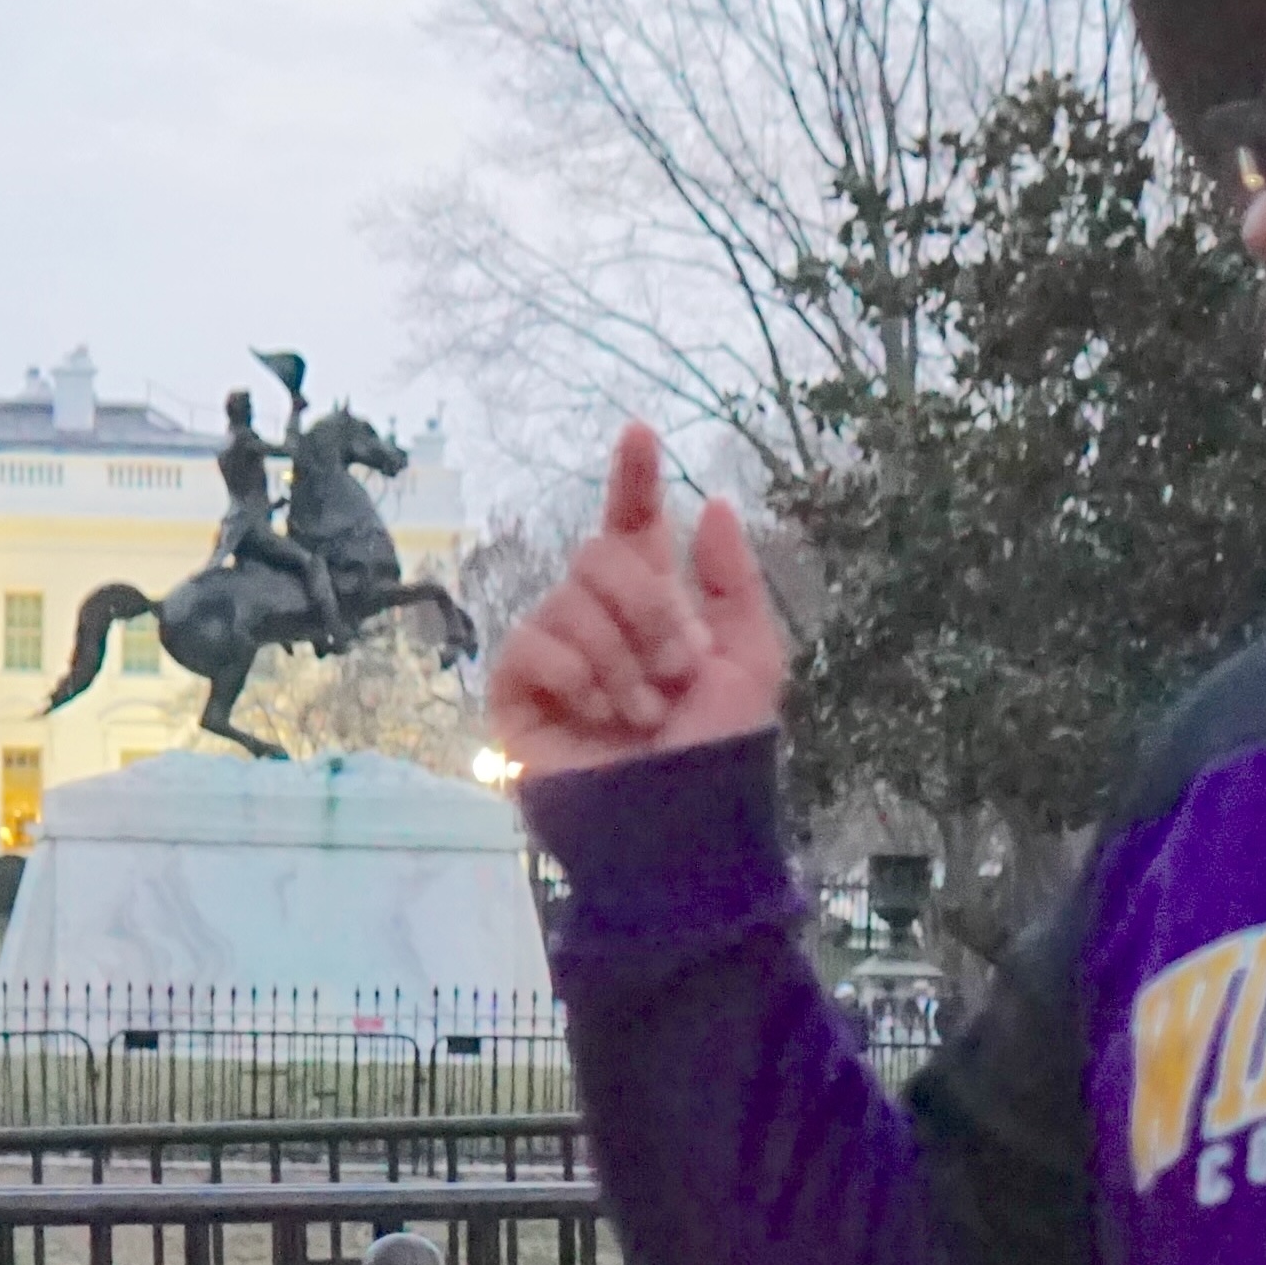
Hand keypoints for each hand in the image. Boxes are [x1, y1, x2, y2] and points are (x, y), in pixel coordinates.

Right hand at [486, 421, 788, 782]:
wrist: (677, 831)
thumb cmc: (716, 760)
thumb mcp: (750, 666)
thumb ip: (733, 584)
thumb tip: (710, 504)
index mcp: (653, 609)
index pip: (633, 528)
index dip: (633, 480)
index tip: (641, 433)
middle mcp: (598, 622)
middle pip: (601, 553)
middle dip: (651, 607)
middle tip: (678, 669)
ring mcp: (553, 656)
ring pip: (570, 597)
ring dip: (621, 655)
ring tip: (643, 713)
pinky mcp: (515, 695)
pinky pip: (532, 643)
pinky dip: (577, 676)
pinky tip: (598, 716)